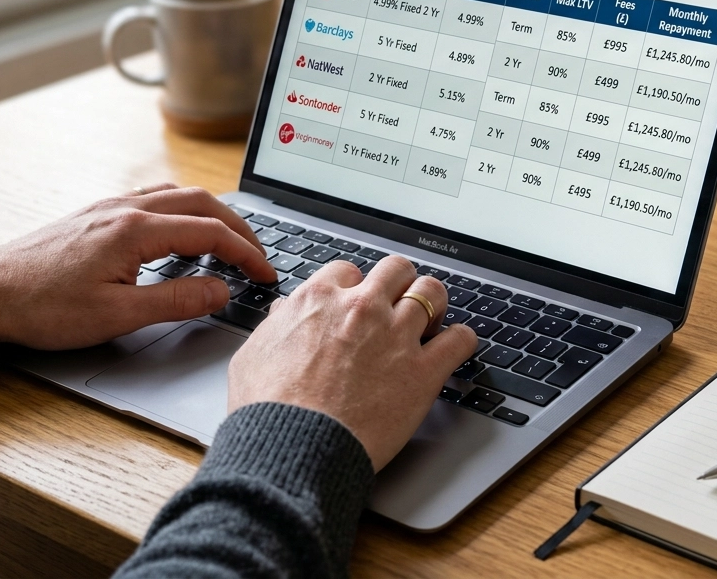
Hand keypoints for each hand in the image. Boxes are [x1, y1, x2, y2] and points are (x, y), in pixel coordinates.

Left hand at [0, 184, 275, 349]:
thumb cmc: (43, 307)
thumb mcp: (117, 315)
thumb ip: (176, 300)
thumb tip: (221, 290)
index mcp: (136, 230)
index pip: (211, 232)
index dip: (247, 253)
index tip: (266, 274)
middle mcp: (125, 208)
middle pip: (202, 203)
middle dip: (239, 228)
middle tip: (259, 256)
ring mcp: (109, 207)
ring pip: (178, 195)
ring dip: (212, 214)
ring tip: (230, 241)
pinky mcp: (95, 214)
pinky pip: (153, 198)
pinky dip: (183, 210)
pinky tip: (181, 230)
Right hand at [228, 257, 476, 470]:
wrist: (293, 446)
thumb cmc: (267, 408)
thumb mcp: (254, 354)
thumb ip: (276, 326)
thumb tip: (286, 313)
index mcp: (319, 299)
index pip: (349, 271)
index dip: (356, 287)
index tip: (358, 302)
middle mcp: (361, 308)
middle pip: (396, 270)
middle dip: (400, 284)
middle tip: (400, 303)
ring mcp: (395, 336)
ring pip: (432, 292)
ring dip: (434, 303)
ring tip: (434, 318)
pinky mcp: (422, 371)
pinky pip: (460, 339)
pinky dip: (462, 339)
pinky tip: (456, 346)